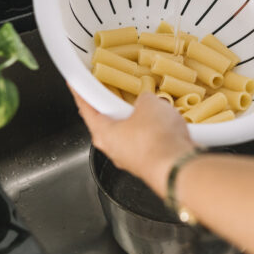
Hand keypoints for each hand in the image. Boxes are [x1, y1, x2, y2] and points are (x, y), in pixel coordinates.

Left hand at [70, 89, 195, 197]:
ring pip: (129, 133)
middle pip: (108, 121)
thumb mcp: (149, 103)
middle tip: (118, 90)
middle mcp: (113, 149)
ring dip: (138, 119)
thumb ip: (143, 98)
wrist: (178, 168)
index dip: (80, 92)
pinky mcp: (148, 164)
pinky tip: (164, 124)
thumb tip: (146, 101)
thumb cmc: (155, 139)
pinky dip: (152, 132)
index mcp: (102, 133)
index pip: (85, 107)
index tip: (75, 85)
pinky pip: (146, 142)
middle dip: (114, 106)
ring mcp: (131, 159)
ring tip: (151, 106)